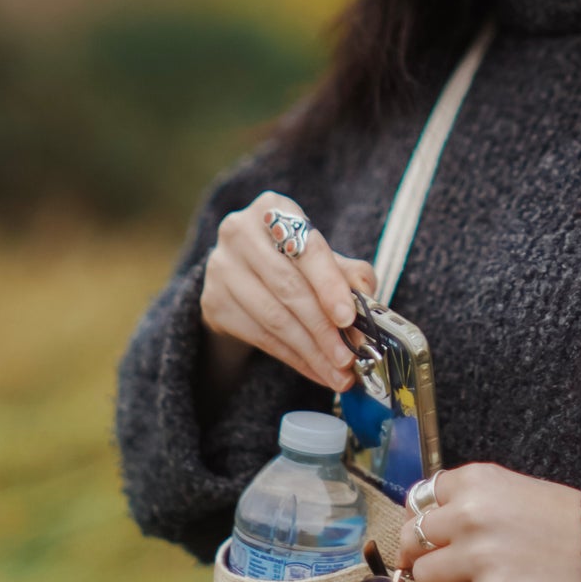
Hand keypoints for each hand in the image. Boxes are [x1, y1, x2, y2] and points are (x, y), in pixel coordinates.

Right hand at [200, 191, 377, 393]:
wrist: (243, 276)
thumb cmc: (293, 261)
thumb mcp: (322, 258)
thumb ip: (348, 272)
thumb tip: (367, 295)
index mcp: (272, 208)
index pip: (306, 249)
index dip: (330, 285)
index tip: (349, 318)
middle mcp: (239, 232)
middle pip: (289, 288)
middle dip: (324, 329)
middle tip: (349, 358)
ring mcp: (221, 267)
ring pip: (274, 318)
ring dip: (311, 351)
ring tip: (339, 373)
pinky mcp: (213, 302)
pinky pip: (260, 337)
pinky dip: (294, 358)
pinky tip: (316, 371)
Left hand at [396, 462, 580, 581]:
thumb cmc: (570, 521)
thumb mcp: (517, 490)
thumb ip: (476, 501)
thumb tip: (436, 527)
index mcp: (476, 480)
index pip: (419, 499)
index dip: (424, 522)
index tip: (435, 538)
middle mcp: (470, 513)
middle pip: (412, 539)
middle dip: (422, 557)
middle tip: (441, 571)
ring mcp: (479, 556)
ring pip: (424, 578)